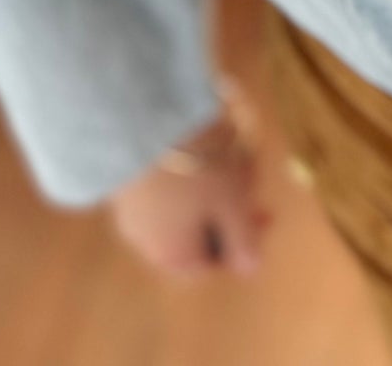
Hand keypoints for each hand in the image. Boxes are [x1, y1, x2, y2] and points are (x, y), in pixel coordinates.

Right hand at [106, 84, 272, 278]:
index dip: (242, 240)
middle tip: (251, 171)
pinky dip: (191, 168)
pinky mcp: (127, 178)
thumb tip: (250, 270)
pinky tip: (207, 141)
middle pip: (199, 230)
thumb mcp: (230, 204)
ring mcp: (134, 211)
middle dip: (231, 203)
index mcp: (173, 256)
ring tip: (235, 148)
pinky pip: (168, 184)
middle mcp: (147, 242)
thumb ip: (242, 240)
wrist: (142, 121)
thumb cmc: (195, 171)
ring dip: (215, 181)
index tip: (264, 212)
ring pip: (185, 204)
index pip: (211, 262)